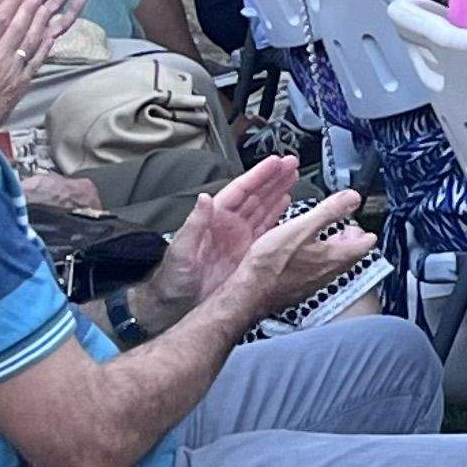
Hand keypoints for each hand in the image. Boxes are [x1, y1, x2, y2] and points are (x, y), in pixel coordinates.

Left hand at [151, 155, 297, 315]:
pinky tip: (286, 203)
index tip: (275, 162)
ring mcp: (239, 238)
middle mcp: (229, 224)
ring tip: (293, 176)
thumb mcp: (181, 250)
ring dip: (278, 191)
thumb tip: (204, 198)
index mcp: (214, 219)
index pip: (240, 191)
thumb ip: (194, 224)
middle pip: (255, 195)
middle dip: (274, 178)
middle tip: (292, 163)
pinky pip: (266, 228)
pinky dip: (277, 214)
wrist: (176, 305)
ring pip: (263, 208)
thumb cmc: (173, 278)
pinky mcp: (247, 252)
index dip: (259, 175)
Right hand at [224, 186, 376, 325]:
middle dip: (350, 240)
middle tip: (347, 229)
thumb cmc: (271, 264)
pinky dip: (316, 260)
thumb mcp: (301, 228)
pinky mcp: (299, 288)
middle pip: (349, 255)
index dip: (365, 232)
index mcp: (335, 257)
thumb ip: (329, 211)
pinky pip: (316, 272)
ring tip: (327, 238)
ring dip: (333, 250)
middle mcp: (329, 273)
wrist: (247, 293)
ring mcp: (314, 283)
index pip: (364, 245)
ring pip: (332, 264)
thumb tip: (353, 197)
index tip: (363, 225)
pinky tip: (304, 255)